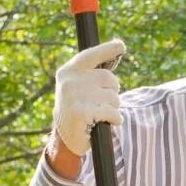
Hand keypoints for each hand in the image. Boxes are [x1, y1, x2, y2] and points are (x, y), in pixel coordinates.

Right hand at [51, 39, 124, 156]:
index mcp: (68, 72)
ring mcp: (74, 97)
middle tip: (104, 103)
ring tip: (102, 115)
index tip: (121, 46)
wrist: (65, 139)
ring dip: (114, 108)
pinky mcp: (81, 113)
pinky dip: (115, 118)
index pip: (91, 56)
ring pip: (113, 97)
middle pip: (109, 78)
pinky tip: (109, 122)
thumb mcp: (78, 88)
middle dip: (113, 92)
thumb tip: (118, 47)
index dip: (107, 50)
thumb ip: (92, 73)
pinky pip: (111, 112)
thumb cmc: (78, 109)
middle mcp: (69, 81)